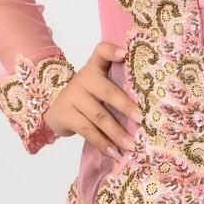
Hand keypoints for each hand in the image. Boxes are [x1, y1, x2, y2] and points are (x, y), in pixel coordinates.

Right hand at [42, 42, 142, 160]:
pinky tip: (115, 152)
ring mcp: (72, 96)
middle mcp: (83, 78)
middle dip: (126, 107)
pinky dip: (103, 143)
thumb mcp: (99, 85)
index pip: (101, 51)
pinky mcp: (65, 114)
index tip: (124, 54)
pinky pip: (88, 130)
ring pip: (99, 116)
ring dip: (118, 133)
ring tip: (133, 145)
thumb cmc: (88, 96)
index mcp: (95, 67)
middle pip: (108, 91)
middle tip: (142, 119)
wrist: (54, 108)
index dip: (112, 51)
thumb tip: (149, 108)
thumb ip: (117, 86)